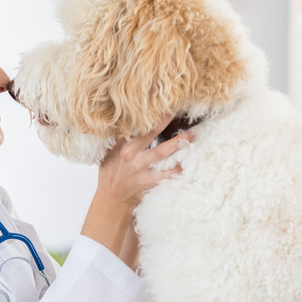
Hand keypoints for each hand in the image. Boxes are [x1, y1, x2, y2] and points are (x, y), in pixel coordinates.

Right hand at [81, 115, 192, 258]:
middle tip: (177, 109)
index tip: (158, 102)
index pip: (135, 124)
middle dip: (164, 120)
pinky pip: (168, 174)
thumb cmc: (112, 173)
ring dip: (177, 143)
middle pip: (150, 133)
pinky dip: (179, 168)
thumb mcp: (110, 153)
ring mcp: (140, 167)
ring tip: (191, 135)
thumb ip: (119, 138)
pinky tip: (189, 163)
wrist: (112, 198)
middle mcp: (131, 154)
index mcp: (121, 144)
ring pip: (161, 151)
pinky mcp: (149, 181)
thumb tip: (128, 119)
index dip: (146, 113)